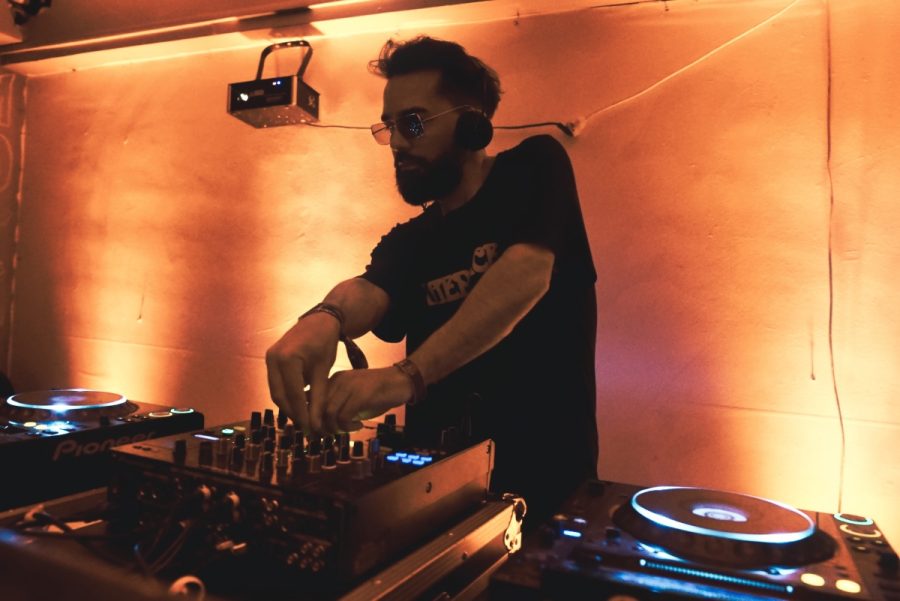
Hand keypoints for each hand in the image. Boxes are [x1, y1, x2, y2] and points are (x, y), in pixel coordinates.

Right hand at [265, 313, 340, 430]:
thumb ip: (318, 398)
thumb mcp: (324, 371)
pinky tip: (300, 403)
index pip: (293, 395)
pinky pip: (276, 383)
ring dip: (289, 406)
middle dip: (293, 413)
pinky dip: (287, 395)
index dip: (302, 415)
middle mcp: (273, 358)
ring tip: (305, 418)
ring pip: (276, 391)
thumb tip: (315, 424)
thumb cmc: (325, 343)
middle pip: (280, 396)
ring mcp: (269, 358)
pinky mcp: (270, 359)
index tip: (312, 430)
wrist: (319, 321)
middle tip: (308, 428)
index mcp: (287, 359)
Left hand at [316, 367, 413, 432]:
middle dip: (320, 427)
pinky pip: (344, 417)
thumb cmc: (377, 394)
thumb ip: (337, 407)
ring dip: (335, 428)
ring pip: (328, 414)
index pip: (309, 399)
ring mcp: (349, 387)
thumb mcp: (352, 399)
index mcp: (332, 381)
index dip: (310, 418)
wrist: (400, 382)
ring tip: (345, 431)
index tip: (316, 431)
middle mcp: (337, 381)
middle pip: (316, 408)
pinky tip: (358, 426)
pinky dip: (348, 427)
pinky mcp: (361, 395)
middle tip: (330, 435)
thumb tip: (321, 428)